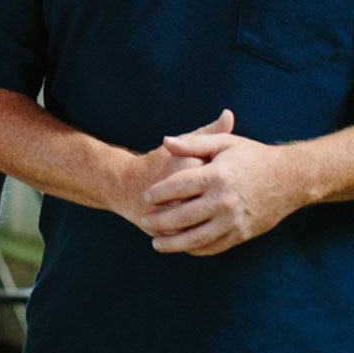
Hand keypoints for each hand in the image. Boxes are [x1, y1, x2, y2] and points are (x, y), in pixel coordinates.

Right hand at [111, 110, 233, 235]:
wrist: (124, 186)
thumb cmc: (159, 163)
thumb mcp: (183, 143)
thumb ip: (208, 132)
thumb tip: (228, 115)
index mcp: (187, 166)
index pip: (220, 175)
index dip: (223, 177)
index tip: (219, 176)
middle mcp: (181, 191)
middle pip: (216, 200)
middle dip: (220, 201)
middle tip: (216, 195)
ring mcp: (173, 214)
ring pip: (206, 222)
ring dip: (214, 220)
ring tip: (215, 213)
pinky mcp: (168, 230)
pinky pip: (195, 237)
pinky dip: (203, 235)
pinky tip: (207, 227)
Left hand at [142, 118, 307, 255]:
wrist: (291, 178)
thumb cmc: (254, 157)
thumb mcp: (225, 143)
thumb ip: (194, 142)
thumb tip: (166, 141)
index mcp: (217, 176)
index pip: (178, 187)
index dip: (158, 193)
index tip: (145, 197)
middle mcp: (224, 201)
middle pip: (181, 216)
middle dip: (159, 221)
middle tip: (145, 221)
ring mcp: (233, 221)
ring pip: (195, 239)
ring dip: (172, 244)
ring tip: (156, 243)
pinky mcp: (242, 234)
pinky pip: (214, 247)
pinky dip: (195, 249)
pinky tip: (182, 247)